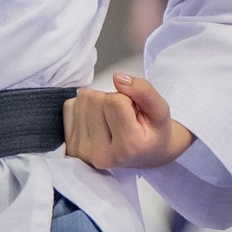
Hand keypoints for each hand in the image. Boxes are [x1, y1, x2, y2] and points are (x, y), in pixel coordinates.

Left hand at [66, 73, 194, 171]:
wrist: (145, 155)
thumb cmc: (154, 133)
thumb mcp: (161, 110)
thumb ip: (144, 91)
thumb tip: (117, 76)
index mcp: (129, 146)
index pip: (115, 100)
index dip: (127, 98)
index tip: (135, 113)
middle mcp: (102, 154)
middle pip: (95, 99)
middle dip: (111, 99)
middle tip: (124, 117)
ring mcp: (82, 152)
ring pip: (82, 100)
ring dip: (98, 102)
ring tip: (113, 119)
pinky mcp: (70, 146)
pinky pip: (69, 107)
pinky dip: (84, 107)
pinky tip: (98, 121)